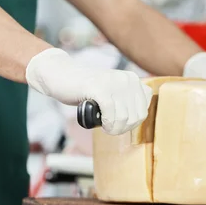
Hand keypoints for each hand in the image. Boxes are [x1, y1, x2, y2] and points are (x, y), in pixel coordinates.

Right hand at [26, 48, 152, 134]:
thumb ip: (128, 100)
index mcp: (133, 80)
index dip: (131, 124)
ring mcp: (114, 82)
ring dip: (113, 128)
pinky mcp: (99, 88)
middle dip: (122, 128)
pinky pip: (111, 114)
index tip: (117, 124)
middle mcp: (127, 79)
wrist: (62, 76)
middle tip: (109, 127)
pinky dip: (106, 123)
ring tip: (104, 125)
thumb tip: (138, 119)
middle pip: (135, 117)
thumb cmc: (86, 89)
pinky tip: (100, 122)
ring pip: (124, 118)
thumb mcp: (113, 91)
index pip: (143, 111)